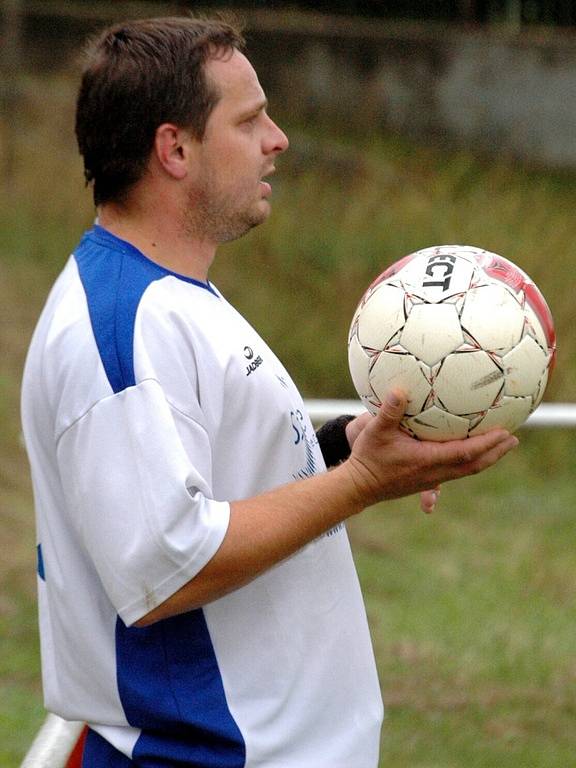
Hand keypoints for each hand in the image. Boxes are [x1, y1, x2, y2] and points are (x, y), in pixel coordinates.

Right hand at [343, 390, 518, 507]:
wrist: (359, 487)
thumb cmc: (367, 458)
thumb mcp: (374, 431)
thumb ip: (388, 411)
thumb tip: (400, 390)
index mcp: (427, 461)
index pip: (465, 453)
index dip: (487, 444)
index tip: (504, 432)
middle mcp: (434, 473)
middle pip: (474, 465)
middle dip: (496, 452)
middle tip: (513, 438)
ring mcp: (432, 479)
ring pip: (468, 470)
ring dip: (487, 457)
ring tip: (502, 445)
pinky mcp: (427, 481)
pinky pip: (457, 470)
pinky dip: (472, 460)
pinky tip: (472, 452)